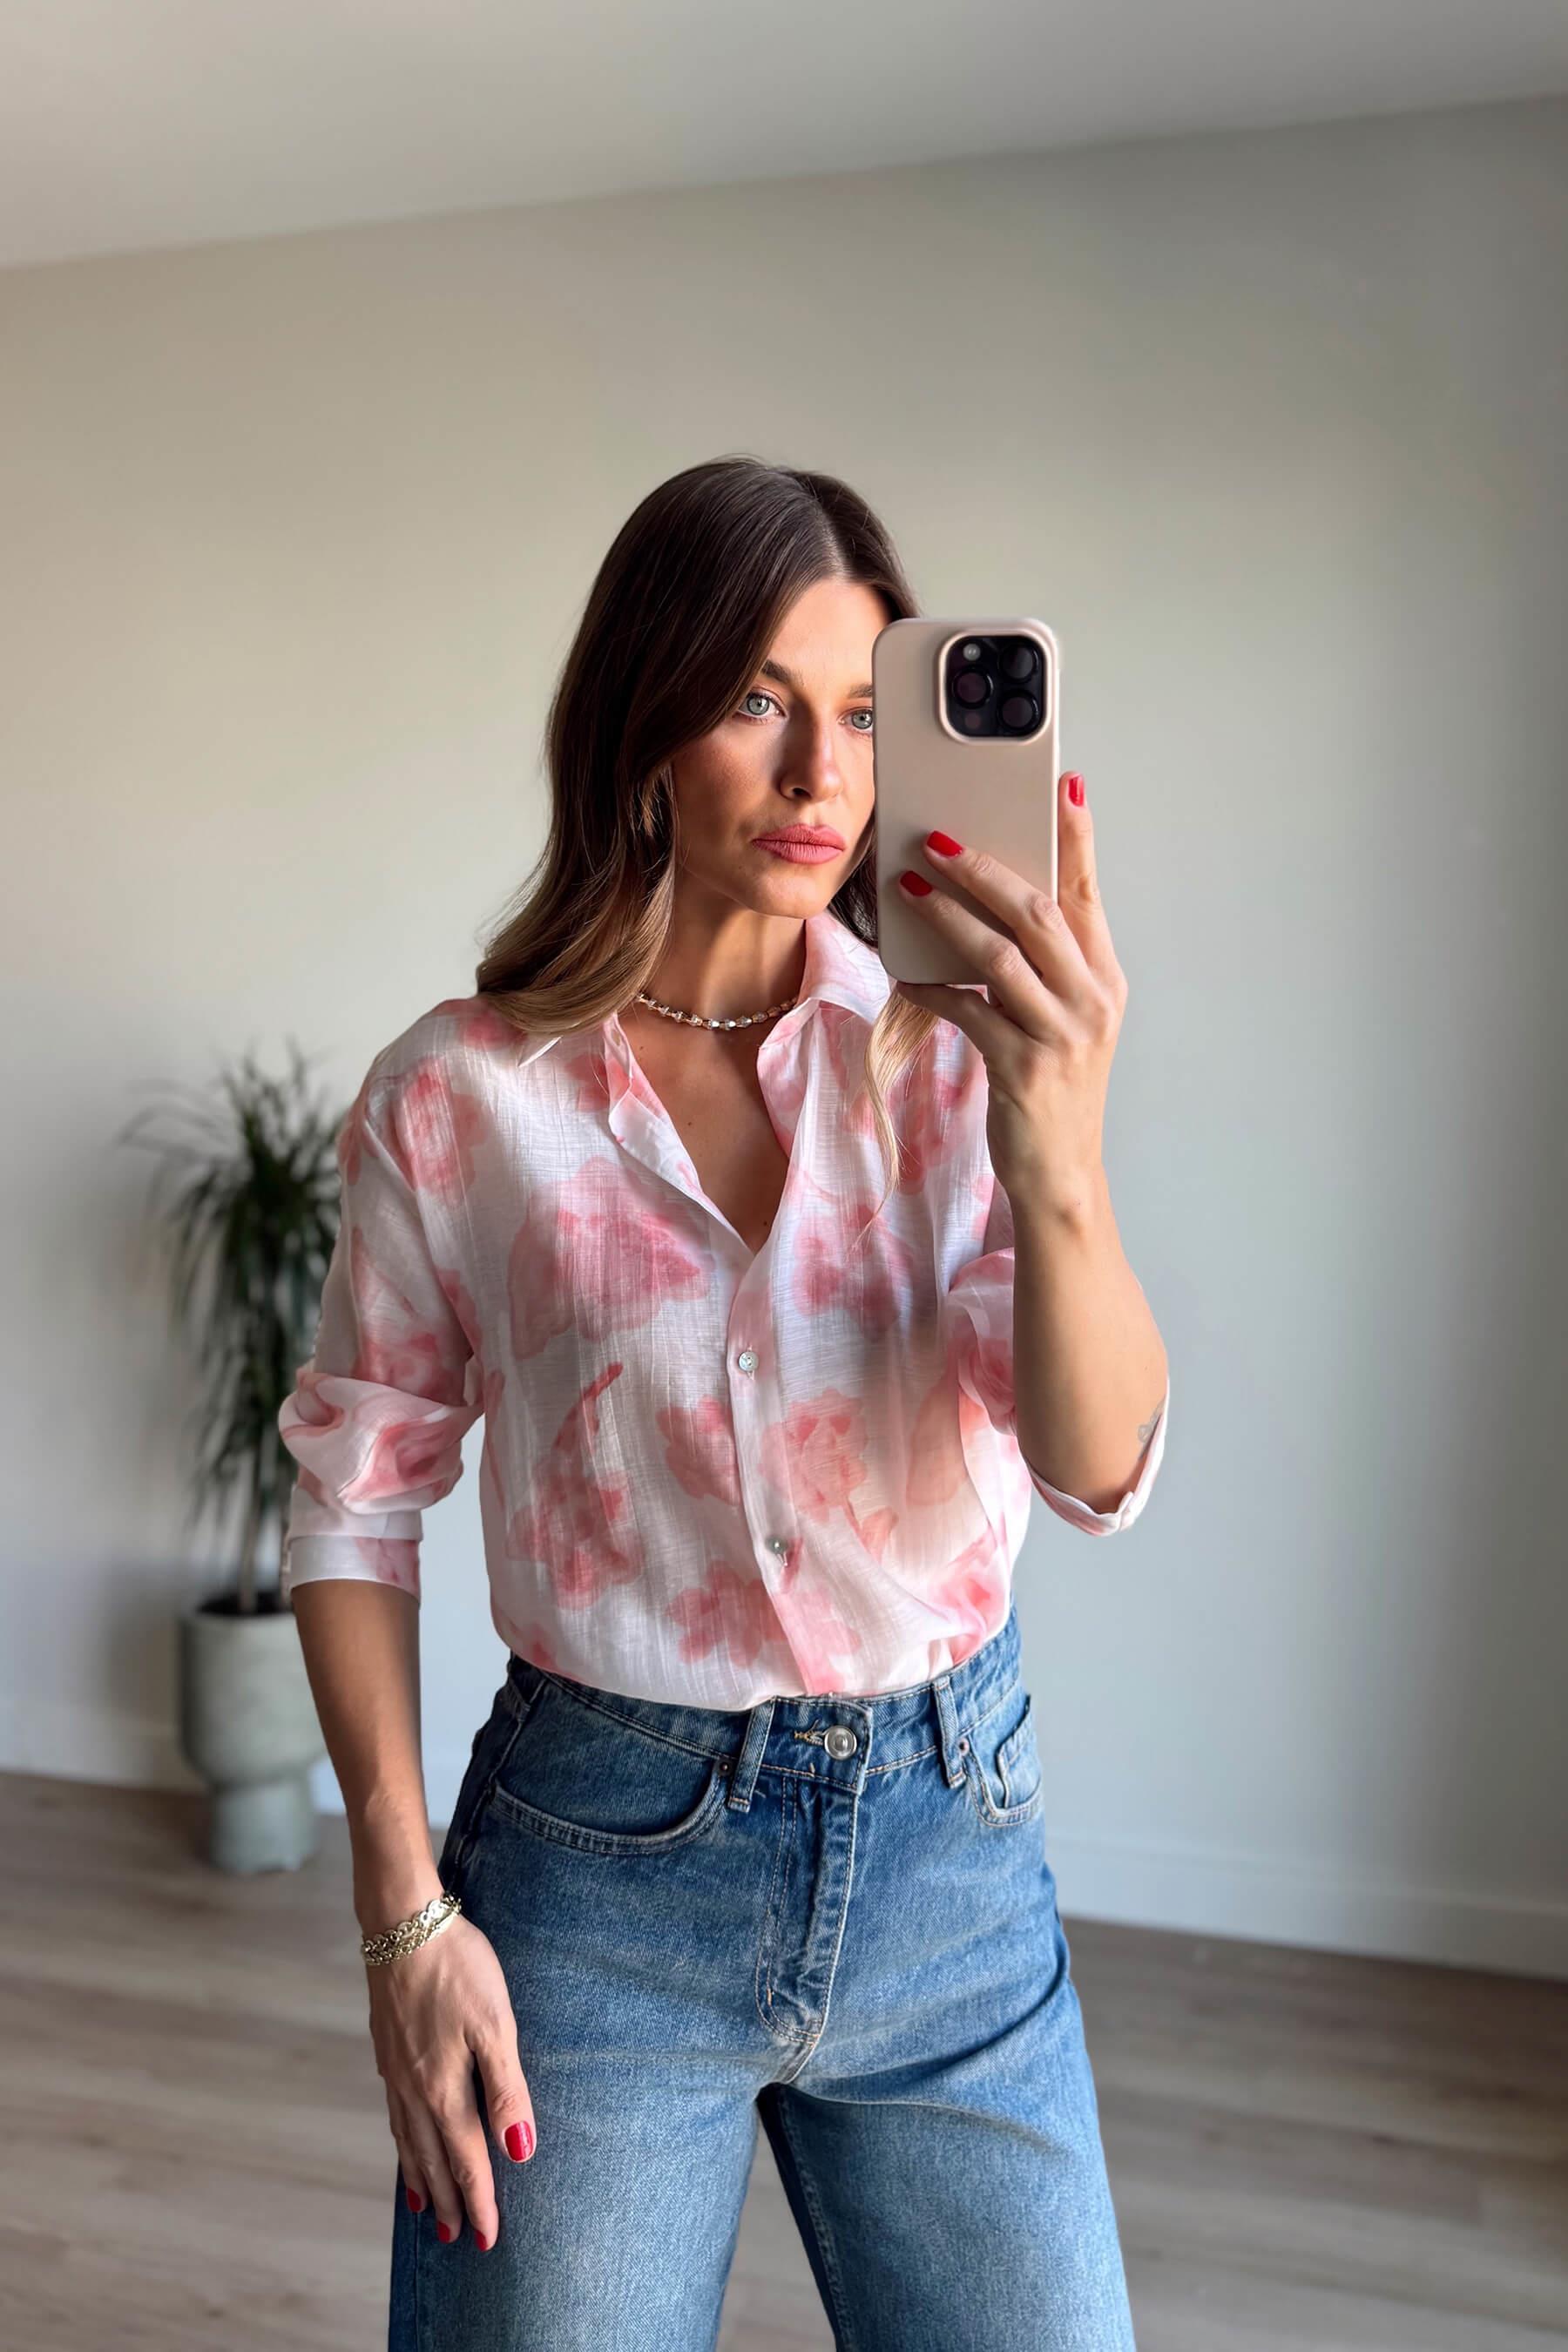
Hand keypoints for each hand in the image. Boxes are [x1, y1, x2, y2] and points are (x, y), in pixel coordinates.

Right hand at [367, 1912, 536, 2251]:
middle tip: (456, 2238)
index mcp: (445, 2090)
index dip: (480, 2202)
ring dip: (420, 2177)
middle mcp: (415, 2090)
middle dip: (448, 2201)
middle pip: (433, 2160)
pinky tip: (404, 2138)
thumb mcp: (495, 2025)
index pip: (467, 2161)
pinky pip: (394, 2114)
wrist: (403, 1923)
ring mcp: (396, 2072)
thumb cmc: (457, 1968)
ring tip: (424, 2207)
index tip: (488, 2240)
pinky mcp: (387, 2050)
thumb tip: (519, 2151)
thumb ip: (507, 2089)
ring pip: (408, 2141)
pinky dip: (401, 2141)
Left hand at [891, 770, 1127, 1218]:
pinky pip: (969, 1012)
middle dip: (985, 869)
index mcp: (1105, 978)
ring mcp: (1061, 1035)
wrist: (1061, 1172)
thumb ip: (1044, 965)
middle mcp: (1092, 1000)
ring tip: (910, 889)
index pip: (1088, 892)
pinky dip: (933, 990)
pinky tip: (905, 975)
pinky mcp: (1023, 1068)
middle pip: (1038, 914)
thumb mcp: (1065, 1019)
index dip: (1074, 837)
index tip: (1062, 784)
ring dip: (949, 918)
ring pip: (1000, 956)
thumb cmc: (1054, 1087)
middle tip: (939, 839)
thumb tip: (993, 903)